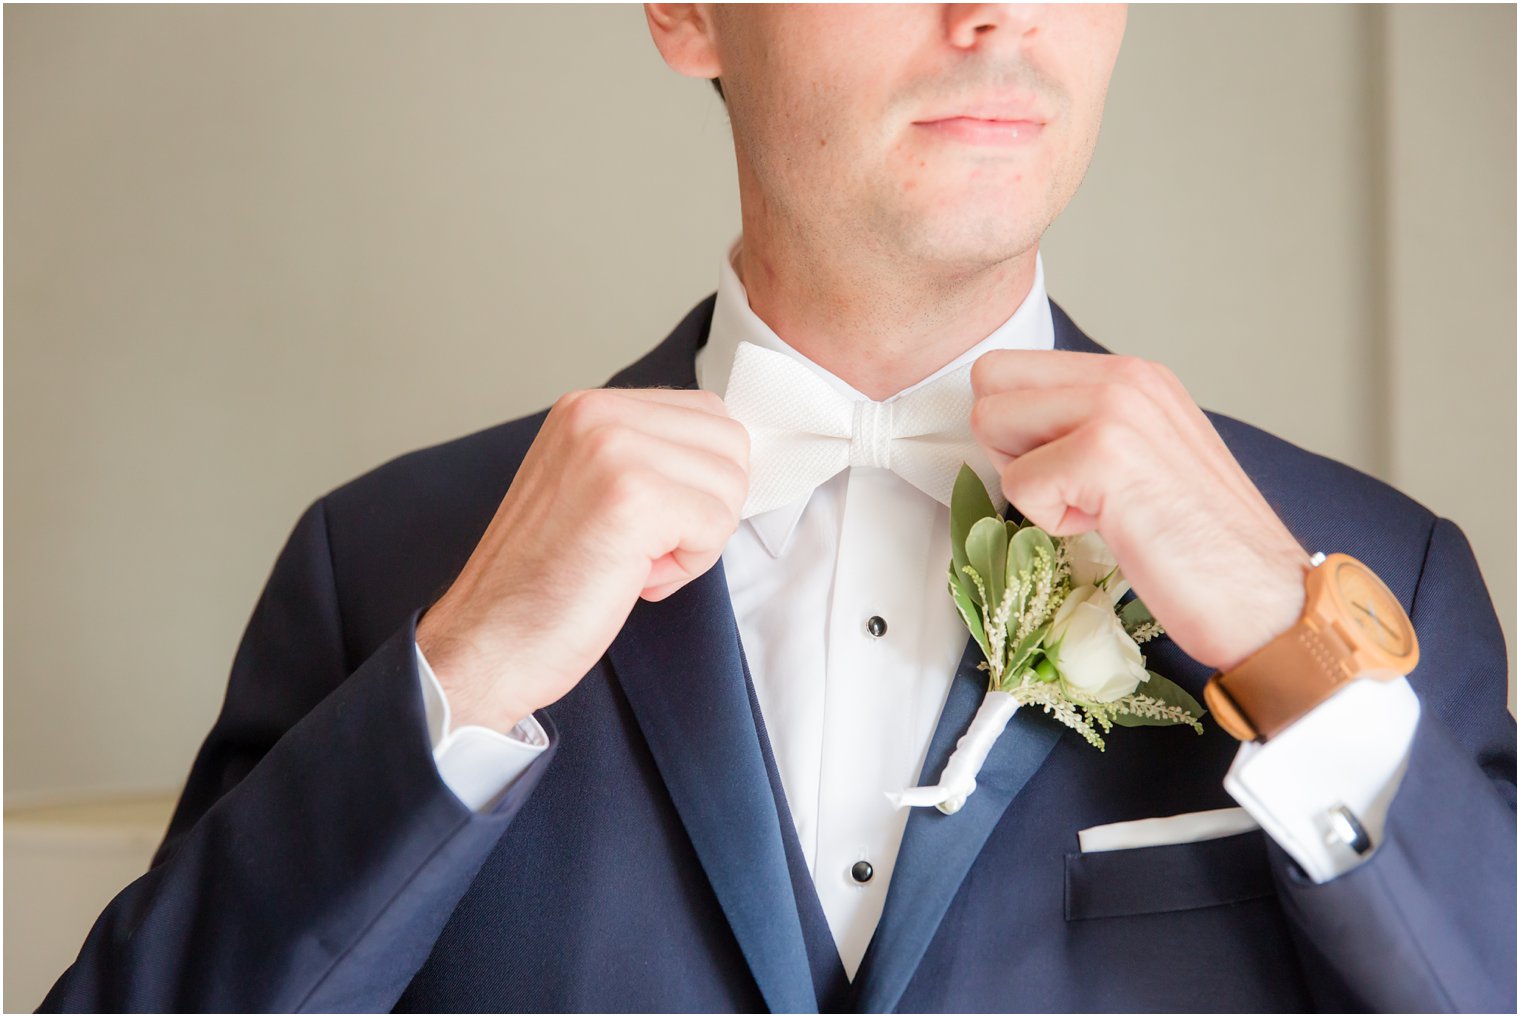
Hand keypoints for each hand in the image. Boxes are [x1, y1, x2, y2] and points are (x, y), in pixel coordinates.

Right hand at [416, 387, 748, 731]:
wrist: (486, 642)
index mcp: (588, 406)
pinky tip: (634, 578)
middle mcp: (598, 412)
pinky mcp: (633, 497)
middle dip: (707, 506)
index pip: (707, 413)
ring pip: (731, 484)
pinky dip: (688, 566)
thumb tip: (728, 459)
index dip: (699, 481)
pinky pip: (717, 524)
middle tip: (643, 548)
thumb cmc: (540, 583)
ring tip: (632, 562)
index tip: (648, 522)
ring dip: (696, 539)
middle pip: (730, 443)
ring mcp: (614, 449)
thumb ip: (645, 457)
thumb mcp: (588, 487)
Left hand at [968, 350, 1312, 672]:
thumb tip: (1015, 431)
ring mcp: (1115, 408)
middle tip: (1067, 489)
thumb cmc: (1202, 548)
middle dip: (1005, 442)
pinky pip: (1017, 481)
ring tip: (1096, 509)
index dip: (1016, 427)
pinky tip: (1109, 528)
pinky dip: (1050, 520)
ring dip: (1029, 481)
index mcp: (1133, 376)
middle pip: (990, 379)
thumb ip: (1087, 429)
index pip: (1014, 367)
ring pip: (990, 421)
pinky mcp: (1103, 454)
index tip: (1068, 472)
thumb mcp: (1144, 460)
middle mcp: (1125, 376)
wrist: (1265, 600)